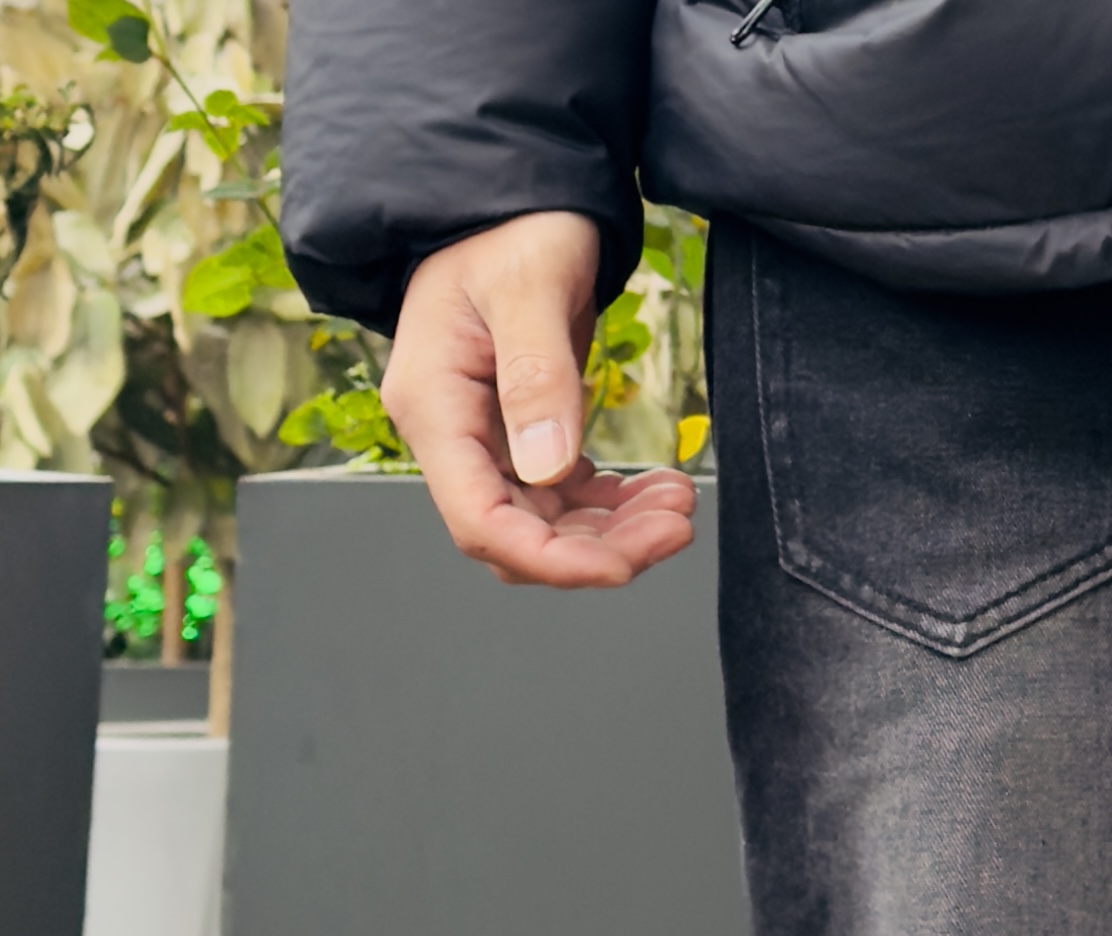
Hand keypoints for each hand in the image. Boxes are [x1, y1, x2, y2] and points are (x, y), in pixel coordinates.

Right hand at [381, 211, 698, 586]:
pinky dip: (612, 507)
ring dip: (616, 530)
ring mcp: (484, 437)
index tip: (622, 565)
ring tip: (678, 501)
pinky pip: (563, 498)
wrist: (514, 194)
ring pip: (548, 526)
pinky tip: (655, 489)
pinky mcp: (519, 433)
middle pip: (520, 536)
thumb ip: (537, 374)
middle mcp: (452, 433)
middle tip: (677, 523)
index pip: (480, 522)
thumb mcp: (528, 283)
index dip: (551, 561)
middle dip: (601, 548)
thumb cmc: (510, 223)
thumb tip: (549, 467)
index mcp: (434, 405)